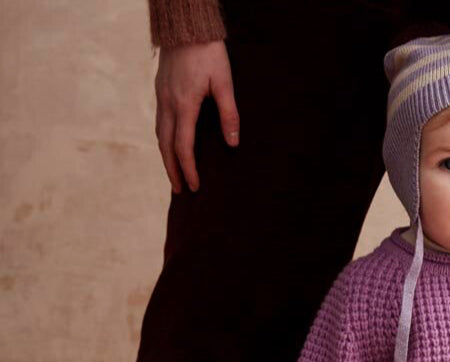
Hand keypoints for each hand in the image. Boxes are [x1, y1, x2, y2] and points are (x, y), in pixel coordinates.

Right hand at [155, 41, 238, 192]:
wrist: (186, 26)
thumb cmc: (208, 53)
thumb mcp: (224, 83)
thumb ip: (229, 114)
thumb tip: (232, 144)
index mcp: (184, 105)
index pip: (184, 147)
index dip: (188, 169)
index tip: (194, 186)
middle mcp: (168, 104)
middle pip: (166, 146)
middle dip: (172, 170)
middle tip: (180, 191)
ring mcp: (161, 97)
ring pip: (159, 134)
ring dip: (166, 157)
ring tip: (174, 174)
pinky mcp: (160, 90)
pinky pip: (159, 122)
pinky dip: (164, 140)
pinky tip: (170, 147)